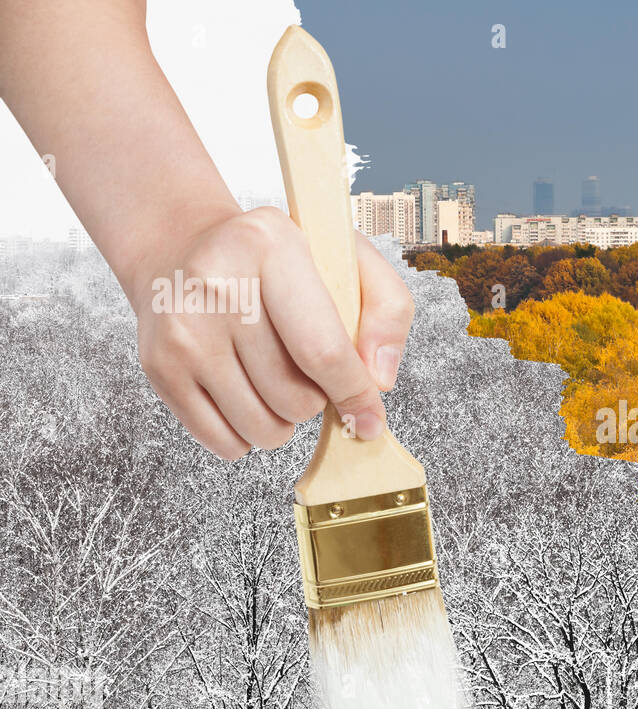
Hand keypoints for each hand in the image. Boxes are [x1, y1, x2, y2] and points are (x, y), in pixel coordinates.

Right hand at [130, 207, 413, 459]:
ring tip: (276, 384)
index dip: (354, 394)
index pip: (322, 350)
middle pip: (294, 398)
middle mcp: (218, 286)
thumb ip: (388, 310)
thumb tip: (379, 380)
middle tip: (306, 373)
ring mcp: (184, 330)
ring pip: (261, 428)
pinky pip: (223, 442)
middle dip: (315, 401)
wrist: (182, 247)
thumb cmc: (276, 262)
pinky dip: (246, 436)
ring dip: (283, 422)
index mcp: (271, 246)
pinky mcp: (159, 367)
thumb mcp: (345, 258)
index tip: (370, 418)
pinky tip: (246, 397)